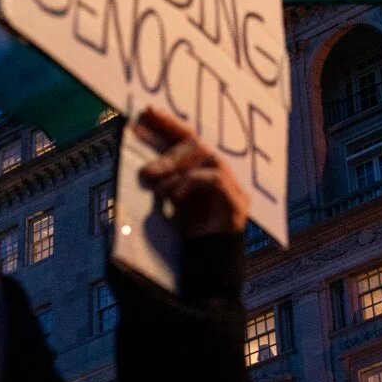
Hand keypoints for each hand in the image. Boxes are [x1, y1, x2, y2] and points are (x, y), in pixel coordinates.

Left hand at [134, 107, 248, 237]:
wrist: (204, 270)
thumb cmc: (184, 238)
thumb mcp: (166, 205)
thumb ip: (160, 185)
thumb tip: (143, 170)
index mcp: (200, 172)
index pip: (187, 139)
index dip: (168, 123)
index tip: (146, 111)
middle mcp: (219, 175)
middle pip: (198, 144)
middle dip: (170, 154)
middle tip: (147, 173)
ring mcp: (233, 188)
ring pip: (209, 157)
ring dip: (179, 170)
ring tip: (159, 191)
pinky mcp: (238, 204)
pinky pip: (215, 179)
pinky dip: (191, 183)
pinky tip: (175, 198)